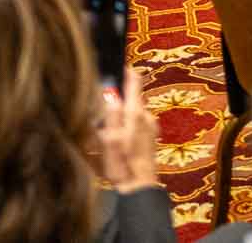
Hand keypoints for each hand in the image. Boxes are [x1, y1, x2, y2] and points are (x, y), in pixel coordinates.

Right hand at [97, 67, 160, 191]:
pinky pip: (136, 123)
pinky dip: (126, 124)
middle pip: (132, 97)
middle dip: (118, 97)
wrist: (139, 187)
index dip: (126, 71)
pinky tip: (116, 137)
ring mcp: (151, 126)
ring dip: (121, 113)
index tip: (117, 64)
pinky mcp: (150, 137)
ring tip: (106, 126)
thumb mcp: (110, 139)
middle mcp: (147, 115)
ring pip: (133, 110)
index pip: (135, 81)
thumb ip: (111, 114)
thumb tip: (111, 92)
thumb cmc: (122, 164)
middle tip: (100, 103)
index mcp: (136, 113)